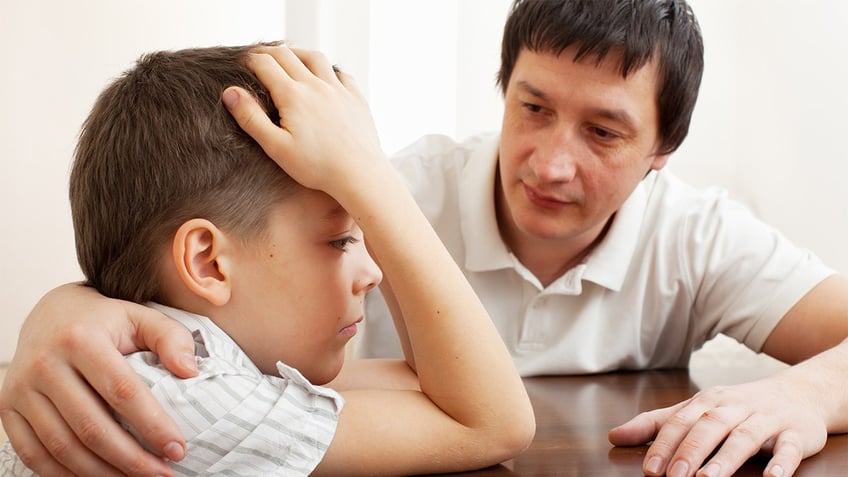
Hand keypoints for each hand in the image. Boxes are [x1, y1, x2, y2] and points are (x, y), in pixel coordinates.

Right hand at [0, 283, 196, 475]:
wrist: (50, 312)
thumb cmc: (105, 319)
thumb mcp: (141, 316)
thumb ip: (171, 338)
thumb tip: (190, 371)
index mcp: (81, 339)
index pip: (122, 391)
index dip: (152, 425)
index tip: (178, 448)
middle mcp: (45, 364)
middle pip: (92, 427)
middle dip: (131, 459)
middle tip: (163, 474)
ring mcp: (21, 389)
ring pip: (62, 447)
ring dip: (102, 473)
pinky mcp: (7, 408)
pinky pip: (34, 454)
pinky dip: (65, 474)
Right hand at [222, 44, 387, 196]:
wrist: (360, 174)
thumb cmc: (317, 167)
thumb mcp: (276, 147)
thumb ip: (251, 118)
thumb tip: (230, 92)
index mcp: (293, 95)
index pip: (265, 64)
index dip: (249, 60)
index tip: (240, 63)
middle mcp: (316, 85)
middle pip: (287, 55)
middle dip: (268, 52)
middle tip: (258, 56)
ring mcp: (339, 90)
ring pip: (316, 58)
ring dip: (298, 53)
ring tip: (289, 57)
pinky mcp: (356, 99)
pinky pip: (341, 74)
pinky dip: (328, 69)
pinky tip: (325, 76)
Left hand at [608, 374, 826, 476]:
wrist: (799, 393)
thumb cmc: (736, 407)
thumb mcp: (696, 410)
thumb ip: (656, 424)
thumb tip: (614, 436)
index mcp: (707, 401)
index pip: (680, 422)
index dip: (663, 445)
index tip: (649, 470)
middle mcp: (734, 407)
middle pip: (709, 427)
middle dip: (689, 452)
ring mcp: (766, 419)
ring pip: (745, 437)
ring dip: (726, 458)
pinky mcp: (796, 433)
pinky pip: (789, 447)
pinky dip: (782, 463)